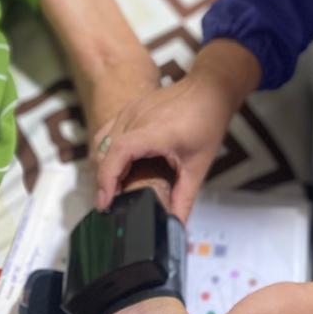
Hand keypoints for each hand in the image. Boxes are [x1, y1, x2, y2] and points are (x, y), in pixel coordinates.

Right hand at [94, 75, 229, 220]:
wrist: (210, 89)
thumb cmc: (207, 121)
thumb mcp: (198, 166)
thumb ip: (184, 198)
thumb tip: (175, 224)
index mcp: (156, 131)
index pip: (119, 153)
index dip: (107, 180)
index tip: (105, 202)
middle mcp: (138, 117)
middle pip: (105, 152)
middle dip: (105, 180)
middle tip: (113, 202)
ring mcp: (131, 110)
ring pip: (102, 142)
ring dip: (104, 166)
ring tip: (116, 186)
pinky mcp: (130, 108)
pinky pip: (108, 131)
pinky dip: (106, 150)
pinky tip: (119, 165)